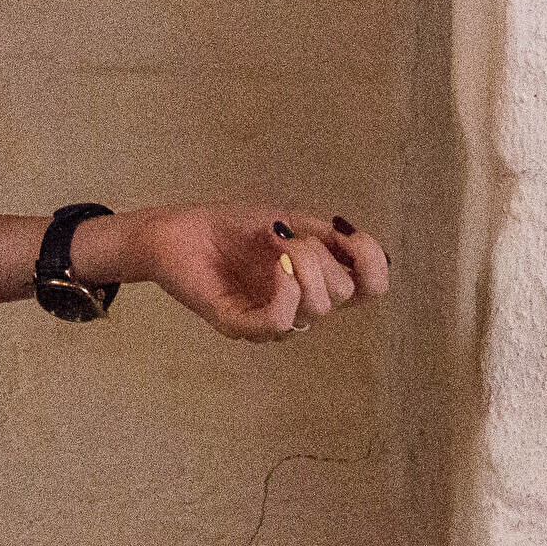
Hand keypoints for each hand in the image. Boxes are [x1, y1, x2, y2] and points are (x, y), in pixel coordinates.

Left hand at [128, 204, 391, 342]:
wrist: (173, 231)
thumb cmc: (227, 227)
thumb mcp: (283, 221)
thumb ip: (321, 234)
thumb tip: (356, 240)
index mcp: (314, 281)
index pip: (369, 289)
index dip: (373, 264)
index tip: (349, 235)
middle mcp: (297, 306)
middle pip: (343, 294)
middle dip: (323, 255)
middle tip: (290, 236)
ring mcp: (269, 319)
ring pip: (316, 309)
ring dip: (304, 266)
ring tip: (277, 245)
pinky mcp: (239, 324)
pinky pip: (281, 323)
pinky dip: (286, 291)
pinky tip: (275, 266)